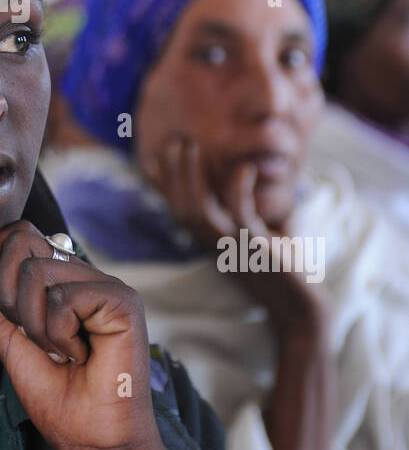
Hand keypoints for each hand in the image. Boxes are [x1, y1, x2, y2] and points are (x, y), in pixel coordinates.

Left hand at [0, 221, 161, 449]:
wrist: (92, 440)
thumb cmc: (58, 397)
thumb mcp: (9, 343)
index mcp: (61, 279)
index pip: (19, 234)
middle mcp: (84, 275)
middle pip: (24, 239)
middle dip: (7, 293)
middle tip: (27, 335)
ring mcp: (106, 285)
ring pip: (39, 271)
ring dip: (35, 325)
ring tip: (60, 353)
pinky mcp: (124, 301)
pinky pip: (65, 297)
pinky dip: (60, 335)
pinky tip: (81, 356)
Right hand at [141, 135, 327, 331]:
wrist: (300, 308)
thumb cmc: (283, 268)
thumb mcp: (260, 234)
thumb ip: (249, 209)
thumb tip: (248, 175)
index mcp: (212, 241)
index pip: (179, 211)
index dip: (162, 188)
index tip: (151, 160)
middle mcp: (216, 244)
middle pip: (182, 209)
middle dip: (174, 174)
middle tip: (175, 142)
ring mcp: (233, 247)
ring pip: (200, 212)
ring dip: (193, 178)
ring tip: (194, 147)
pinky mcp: (256, 247)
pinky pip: (241, 216)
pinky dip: (239, 190)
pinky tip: (245, 169)